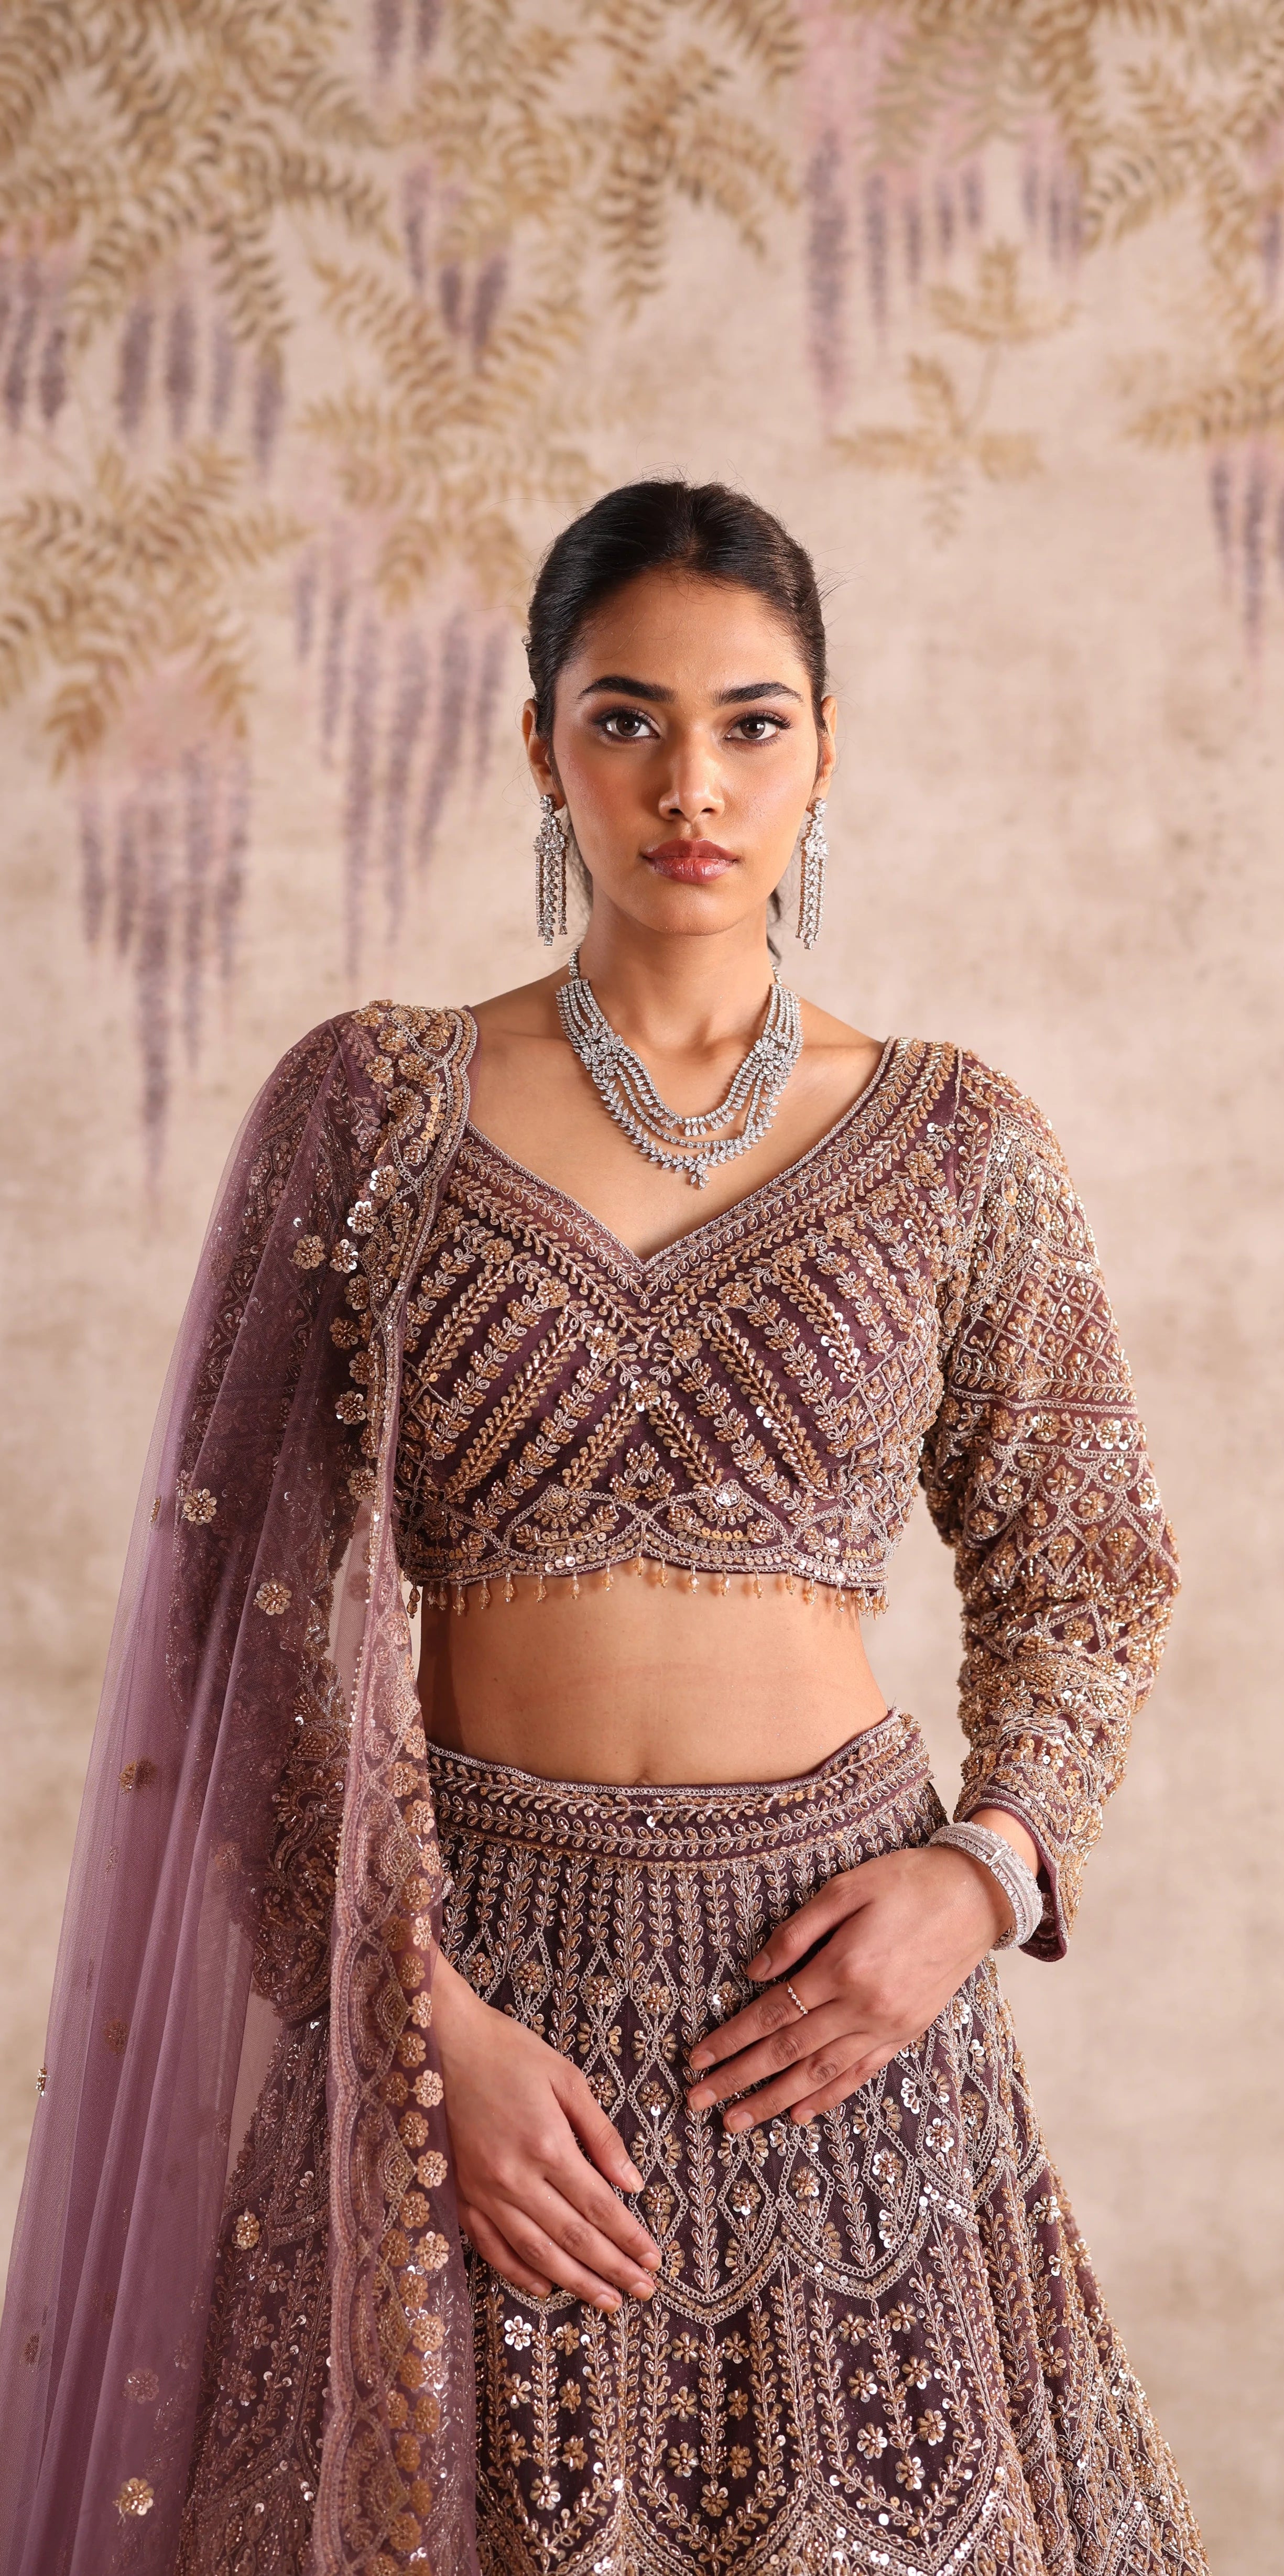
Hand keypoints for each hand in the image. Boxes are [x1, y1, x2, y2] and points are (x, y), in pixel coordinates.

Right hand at [432, 1957, 661, 2308]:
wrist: (439, 2042)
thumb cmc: (507, 2052)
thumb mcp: (565, 2078)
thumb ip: (600, 2134)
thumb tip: (632, 2182)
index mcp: (547, 2144)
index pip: (598, 2206)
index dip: (628, 2238)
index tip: (653, 2259)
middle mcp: (515, 2177)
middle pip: (573, 2237)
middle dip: (612, 2269)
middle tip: (642, 2291)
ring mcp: (483, 2191)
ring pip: (536, 2252)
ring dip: (575, 2281)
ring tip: (606, 2300)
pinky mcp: (459, 2195)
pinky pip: (491, 2246)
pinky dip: (518, 2272)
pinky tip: (544, 2287)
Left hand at [684, 1841, 1012, 2130]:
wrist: (976, 1897)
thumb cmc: (906, 1882)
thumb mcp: (845, 1888)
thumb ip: (797, 1930)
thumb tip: (755, 1970)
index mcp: (842, 1967)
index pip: (772, 2013)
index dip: (731, 2040)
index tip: (697, 2060)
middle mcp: (863, 2006)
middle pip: (788, 2051)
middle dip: (739, 2080)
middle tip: (698, 2102)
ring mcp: (887, 2025)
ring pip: (820, 2073)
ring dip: (774, 2100)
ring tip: (737, 2122)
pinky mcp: (906, 2033)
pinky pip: (859, 2074)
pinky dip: (827, 2097)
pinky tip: (799, 2114)